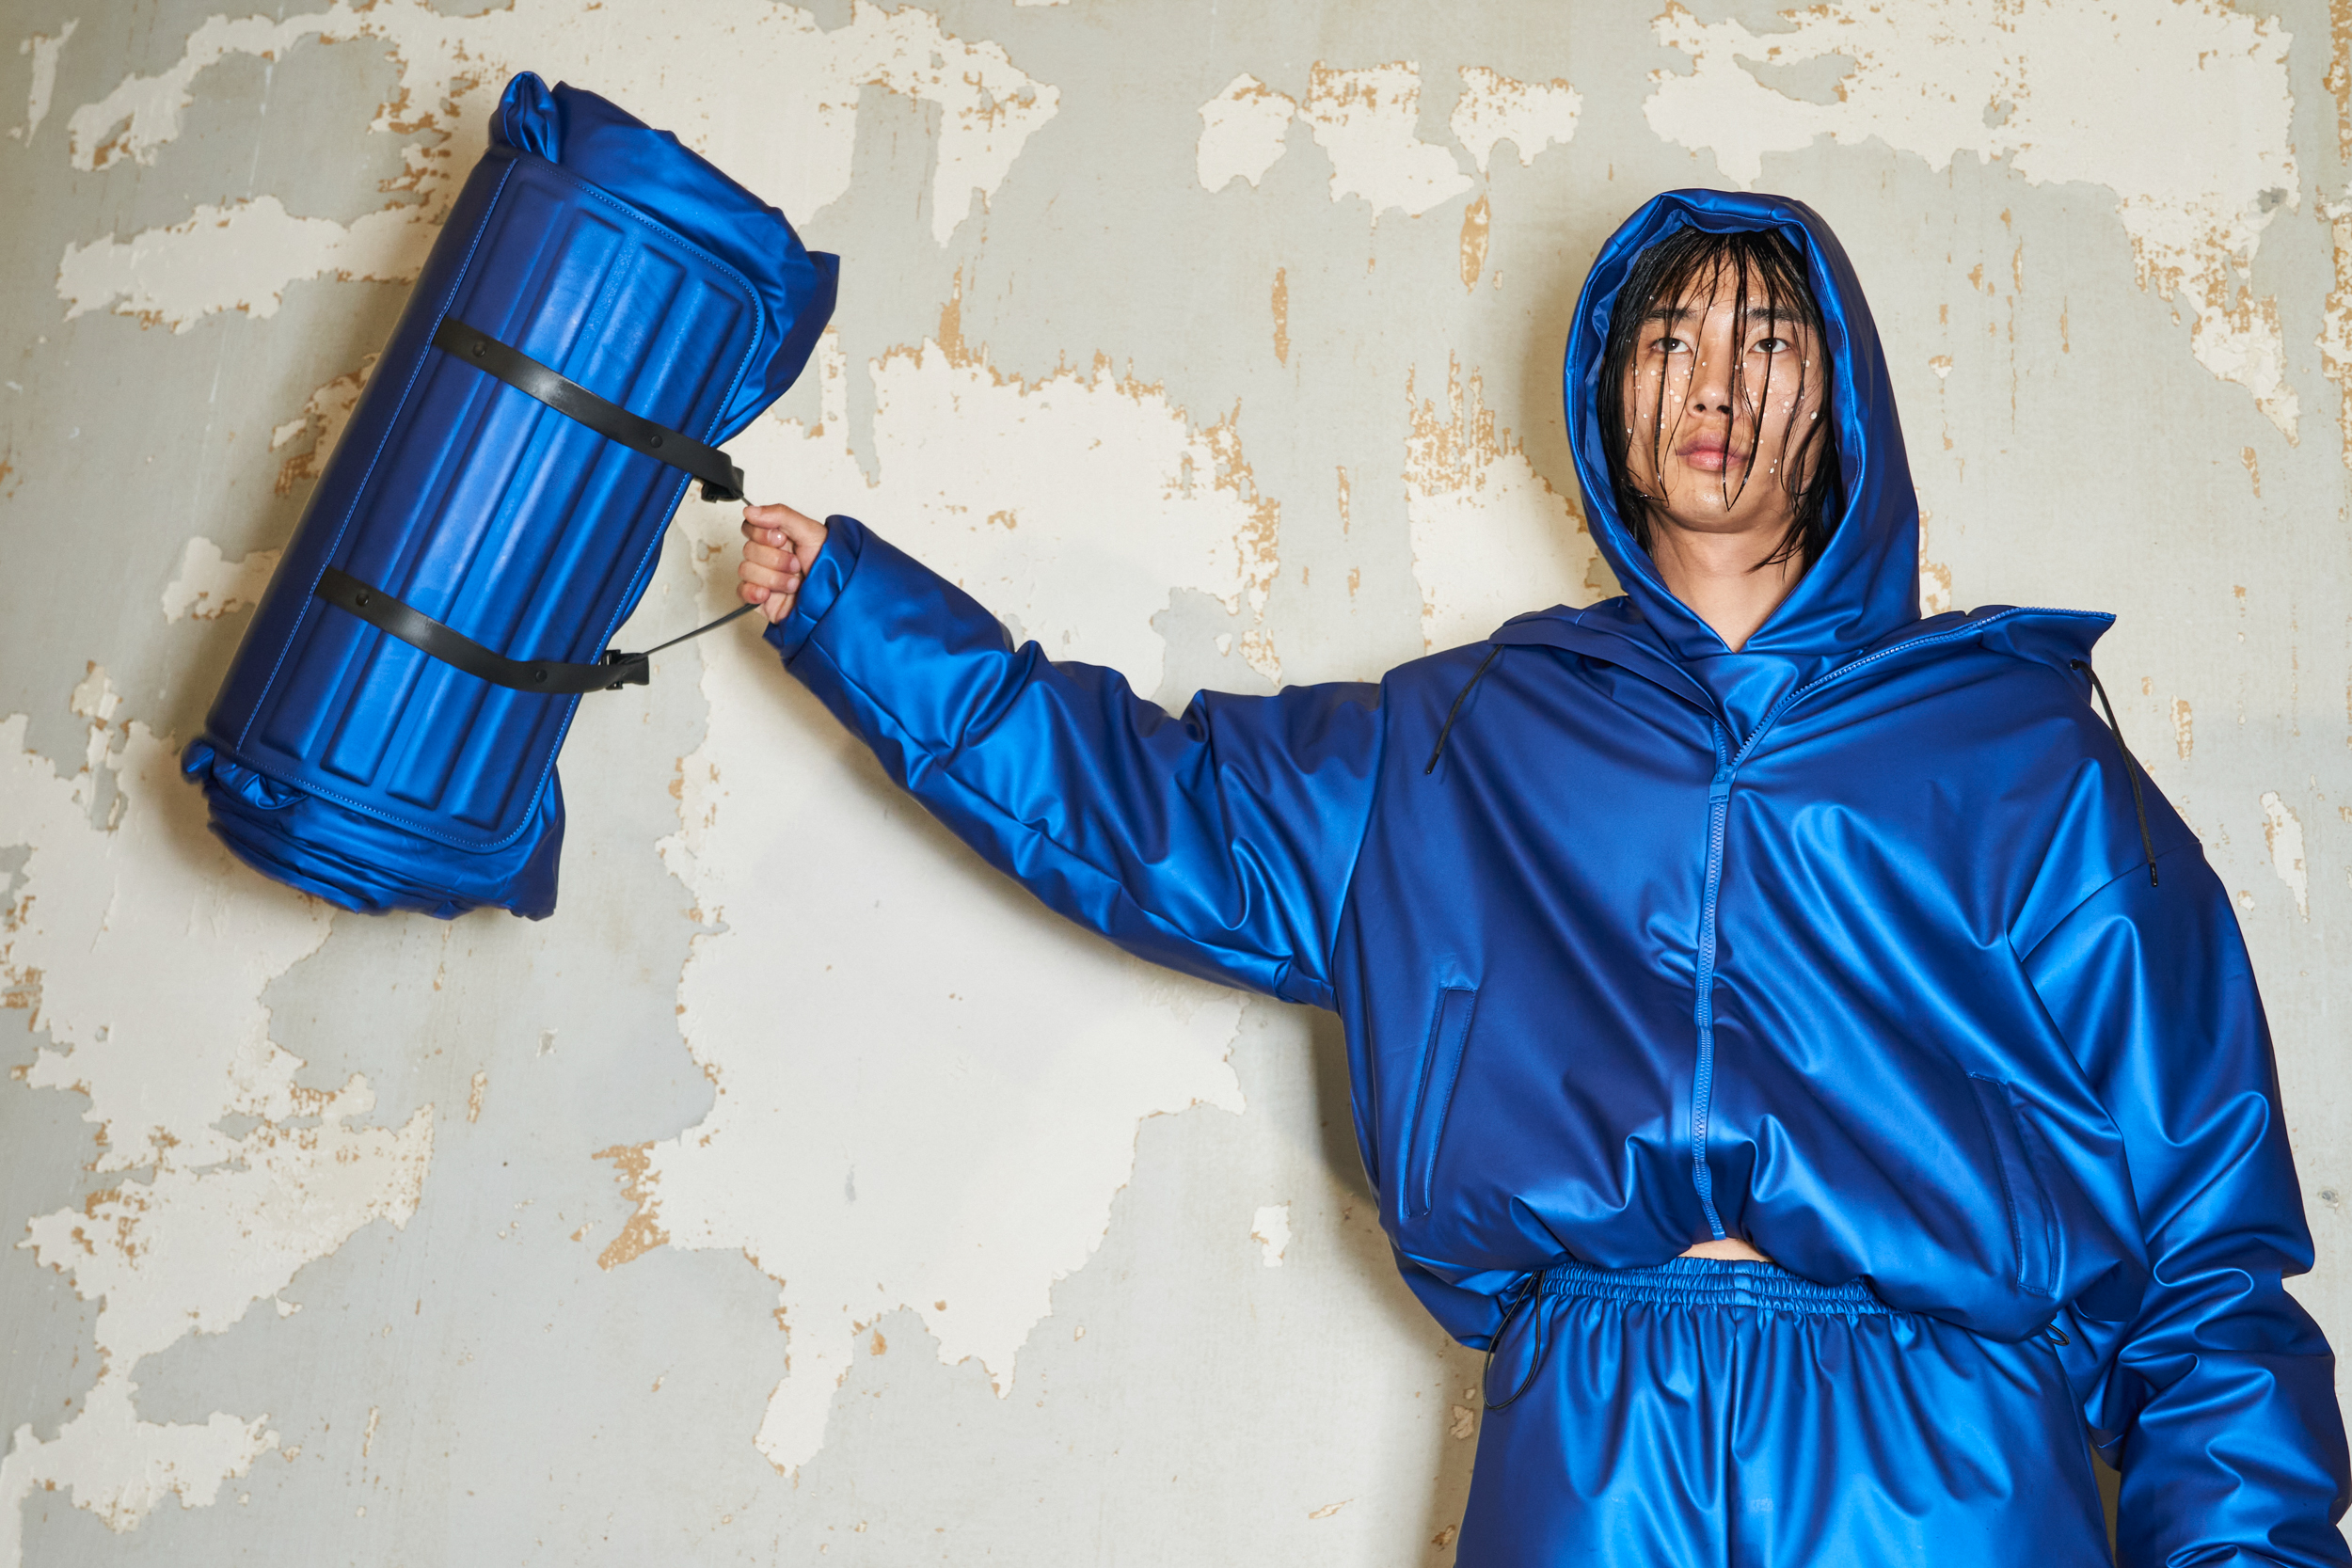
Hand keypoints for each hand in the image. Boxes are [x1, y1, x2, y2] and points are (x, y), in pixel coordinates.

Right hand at [739, 503, 828, 624]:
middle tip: (796, 565)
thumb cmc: (831, 566)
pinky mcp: (760, 598)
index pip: (751, 527)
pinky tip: (769, 594)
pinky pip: (742, 592)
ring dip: (773, 578)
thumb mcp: (811, 532)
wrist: (837, 599)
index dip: (762, 534)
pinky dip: (753, 592)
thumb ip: (781, 515)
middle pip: (749, 549)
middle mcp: (770, 556)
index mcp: (779, 537)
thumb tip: (750, 510)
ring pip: (746, 570)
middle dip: (775, 559)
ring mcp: (764, 577)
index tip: (781, 539)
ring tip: (794, 583)